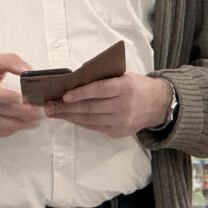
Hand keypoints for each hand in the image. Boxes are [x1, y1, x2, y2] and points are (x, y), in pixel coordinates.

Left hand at [43, 73, 172, 137]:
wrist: (158, 105)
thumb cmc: (136, 85)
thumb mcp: (123, 75)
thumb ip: (103, 77)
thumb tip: (75, 80)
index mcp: (125, 87)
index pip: (99, 90)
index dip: (81, 93)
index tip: (64, 95)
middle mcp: (123, 106)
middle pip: (90, 108)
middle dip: (66, 108)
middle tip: (48, 106)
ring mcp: (121, 122)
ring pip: (89, 120)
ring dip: (69, 116)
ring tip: (53, 113)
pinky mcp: (118, 132)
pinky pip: (94, 127)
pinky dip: (80, 122)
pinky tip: (68, 117)